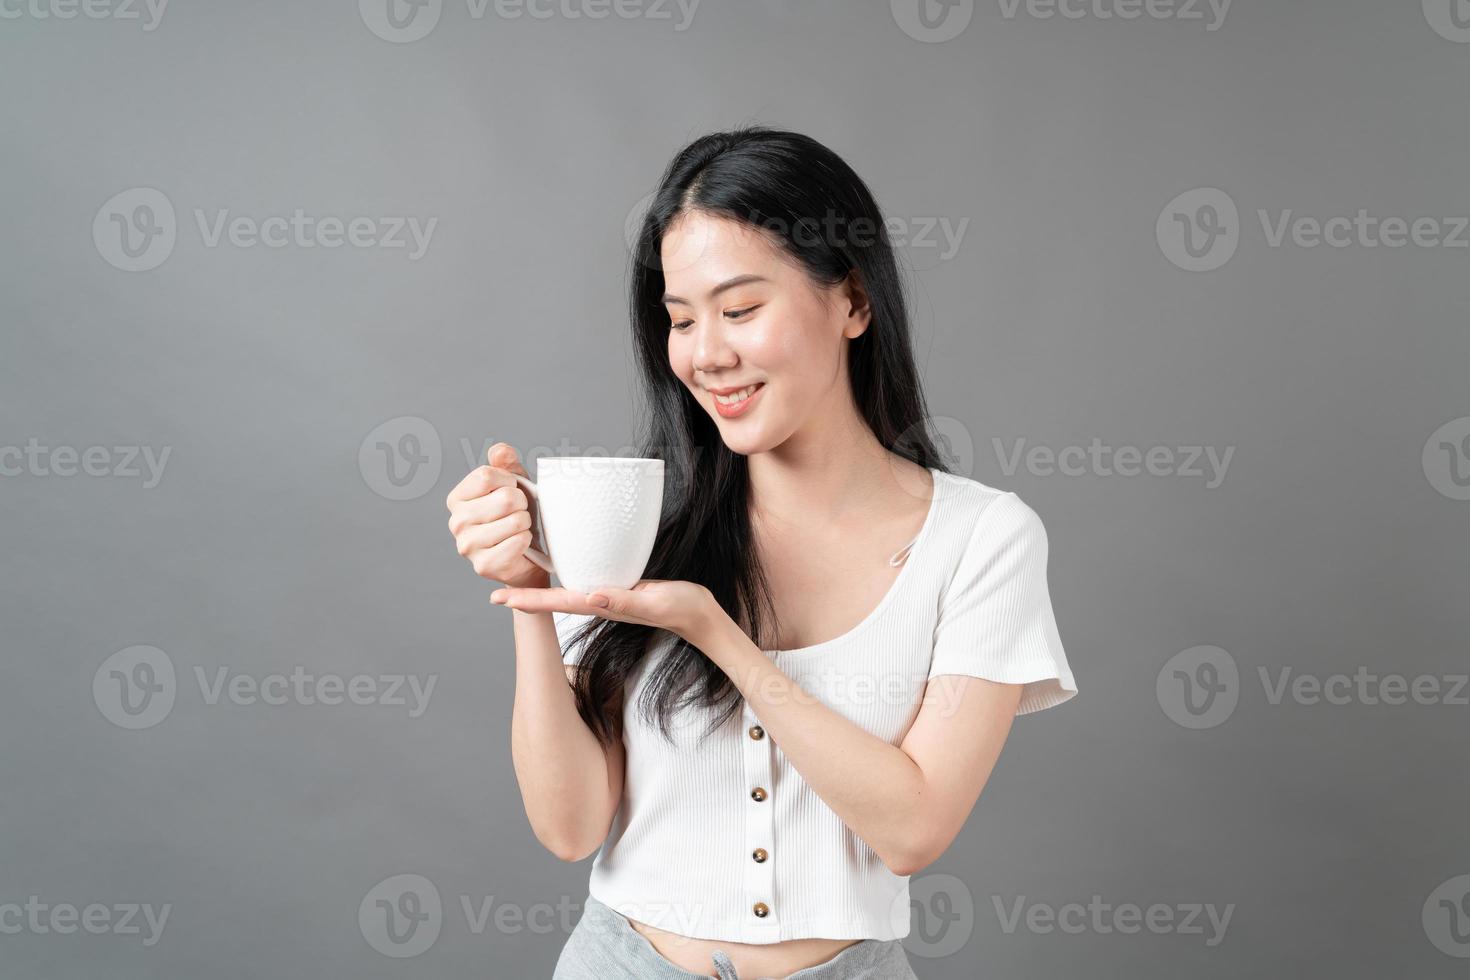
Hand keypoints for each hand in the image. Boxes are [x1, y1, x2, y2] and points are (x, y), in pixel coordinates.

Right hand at [446, 442, 549, 589]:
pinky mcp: (484, 565)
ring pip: (515, 521)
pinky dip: (526, 541)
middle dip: (522, 504)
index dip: (509, 481)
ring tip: (519, 529)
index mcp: (458, 498)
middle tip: (520, 513)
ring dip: (526, 523)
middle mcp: (456, 522)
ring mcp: (467, 546)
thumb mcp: (513, 485)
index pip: (486, 476)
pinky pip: (518, 542)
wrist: (528, 555)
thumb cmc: (517, 514)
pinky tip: (520, 545)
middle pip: (505, 498)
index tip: (512, 491)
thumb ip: (506, 464)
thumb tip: (500, 450)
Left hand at [490, 578, 719, 645]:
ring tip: (517, 581)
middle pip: (554, 599)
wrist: (701, 618)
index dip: (528, 600)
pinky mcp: (620, 589)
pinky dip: (565, 579)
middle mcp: (601, 602)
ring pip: (566, 592)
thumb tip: (593, 597)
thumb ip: (627, 602)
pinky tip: (560, 571)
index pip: (558, 602)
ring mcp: (609, 597)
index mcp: (604, 605)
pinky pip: (584, 584)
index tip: (499, 598)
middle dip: (526, 596)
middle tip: (494, 593)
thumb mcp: (657, 603)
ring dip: (541, 589)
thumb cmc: (684, 610)